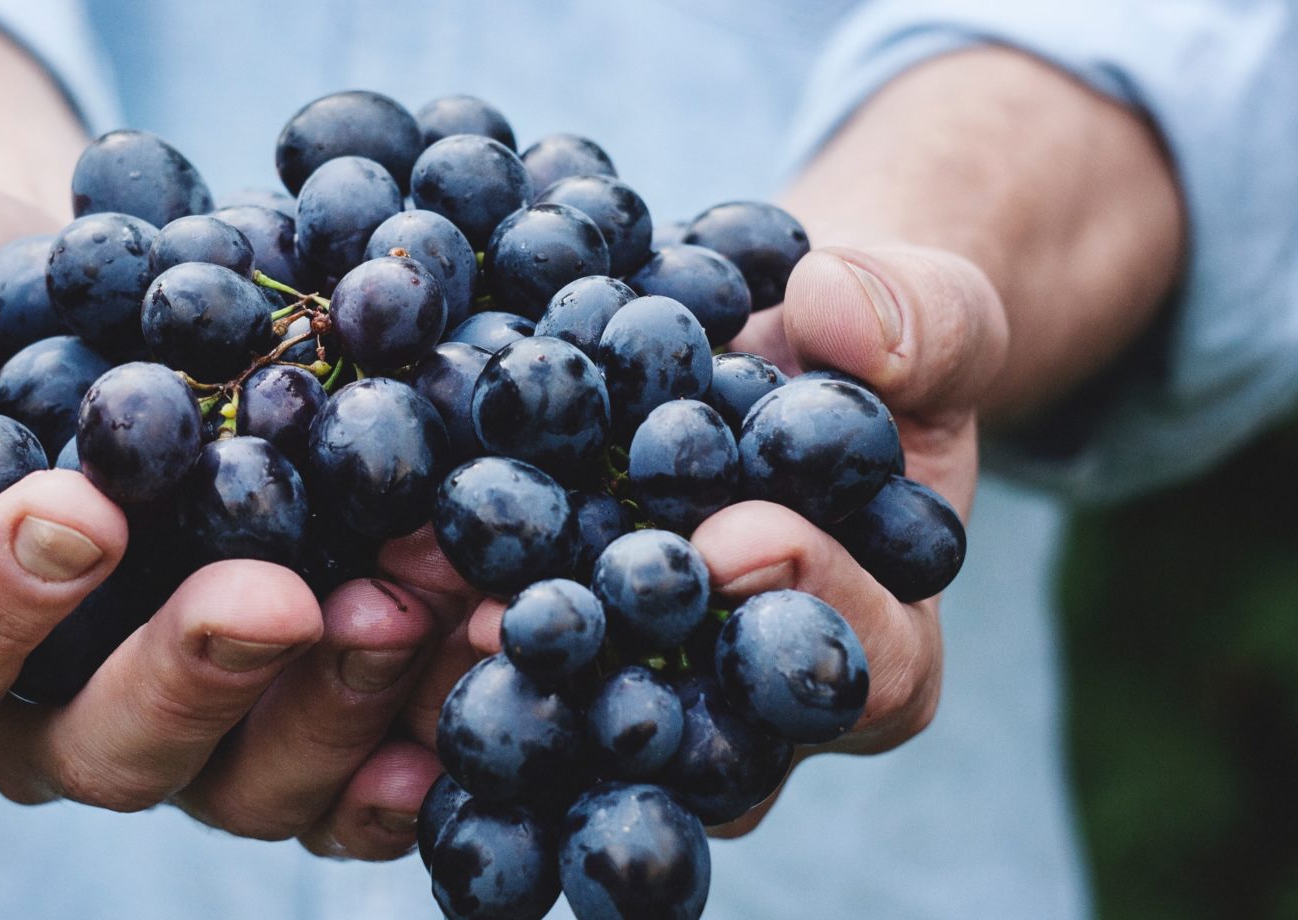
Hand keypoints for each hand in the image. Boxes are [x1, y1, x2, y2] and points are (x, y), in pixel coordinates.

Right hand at [0, 182, 447, 858]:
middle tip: (280, 595)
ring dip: (339, 702)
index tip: (81, 509)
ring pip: (246, 779)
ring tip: (421, 598)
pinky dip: (420, 735)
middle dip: (196, 675)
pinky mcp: (291, 715)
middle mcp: (45, 708)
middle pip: (103, 749)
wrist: (101, 304)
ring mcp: (183, 725)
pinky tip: (482, 664)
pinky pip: (353, 775)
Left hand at [382, 240, 1008, 838]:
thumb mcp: (928, 316)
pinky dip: (434, 621)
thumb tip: (842, 315)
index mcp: (880, 646)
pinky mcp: (556, 653)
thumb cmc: (869, 349)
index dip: (809, 604)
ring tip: (420, 599)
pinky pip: (502, 663)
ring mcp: (647, 691)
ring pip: (581, 721)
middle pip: (700, 732)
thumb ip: (919, 321)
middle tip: (530, 616)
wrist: (770, 352)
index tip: (737, 537)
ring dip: (497, 666)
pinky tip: (370, 571)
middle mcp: (754, 706)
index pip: (866, 666)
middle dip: (616, 669)